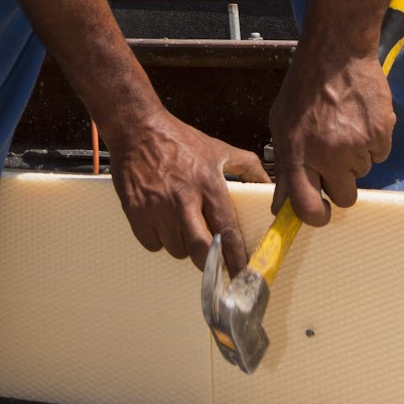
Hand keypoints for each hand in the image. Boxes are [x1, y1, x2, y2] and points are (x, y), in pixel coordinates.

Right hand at [107, 109, 269, 274]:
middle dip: (209, 263)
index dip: (236, 258)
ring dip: (183, 245)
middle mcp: (183, 199)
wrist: (138, 129)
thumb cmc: (178, 139)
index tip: (242, 274)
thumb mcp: (217, 148)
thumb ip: (247, 166)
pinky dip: (159, 240)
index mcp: (207, 183)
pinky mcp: (136, 213)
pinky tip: (162, 221)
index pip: (227, 231)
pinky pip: (153, 245)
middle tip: (213, 261)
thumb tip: (267, 185)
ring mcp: (157, 208)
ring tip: (183, 224)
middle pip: (200, 250)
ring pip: (176, 249)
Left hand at [268, 48, 394, 224]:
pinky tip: (360, 118)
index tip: (321, 212)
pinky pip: (380, 154)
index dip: (316, 216)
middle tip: (336, 160)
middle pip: (344, 198)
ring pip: (363, 173)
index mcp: (298, 153)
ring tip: (344, 125)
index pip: (307, 207)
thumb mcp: (282, 124)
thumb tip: (280, 206)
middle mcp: (327, 153)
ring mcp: (356, 144)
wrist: (337, 51)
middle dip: (341, 185)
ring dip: (356, 157)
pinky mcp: (381, 133)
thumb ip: (284, 167)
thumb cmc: (305, 87)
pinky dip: (373, 141)